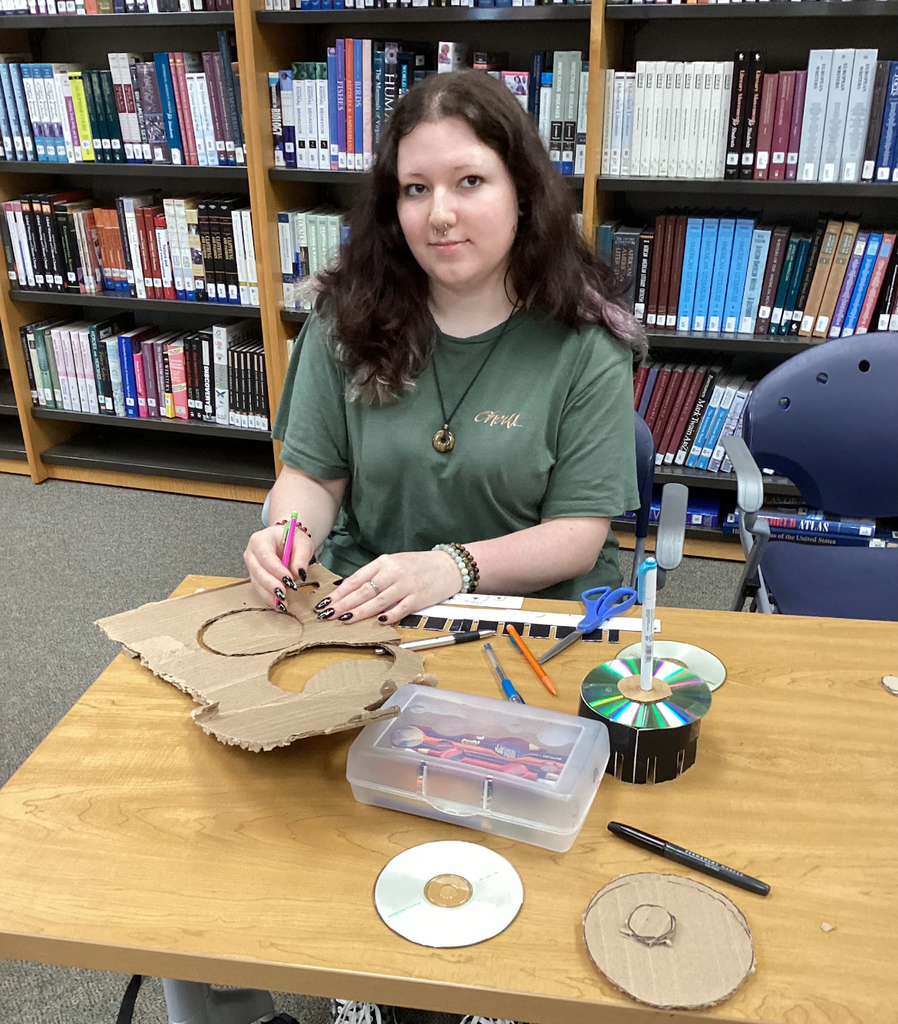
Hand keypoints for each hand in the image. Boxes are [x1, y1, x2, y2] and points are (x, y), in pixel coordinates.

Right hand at [243, 524, 314, 611]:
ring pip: (257, 582)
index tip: (289, 579)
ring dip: (269, 594)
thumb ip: (301, 557)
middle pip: (258, 570)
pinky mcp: (254, 576)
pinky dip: (269, 598)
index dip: (276, 569)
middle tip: (283, 593)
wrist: (285, 540)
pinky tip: (279, 604)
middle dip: (270, 584)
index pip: (265, 555)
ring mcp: (251, 565)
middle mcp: (252, 552)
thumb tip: (298, 574)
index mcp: (261, 539)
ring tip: (282, 603)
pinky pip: (259, 588)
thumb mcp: (302, 543)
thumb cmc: (292, 538)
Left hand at [315, 550, 462, 624]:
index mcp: (384, 562)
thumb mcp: (394, 563)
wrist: (449, 565)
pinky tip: (377, 622)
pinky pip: (400, 609)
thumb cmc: (419, 566)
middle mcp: (393, 572)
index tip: (325, 603)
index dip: (339, 593)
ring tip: (344, 619)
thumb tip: (349, 591)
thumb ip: (374, 576)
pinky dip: (388, 616)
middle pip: (363, 591)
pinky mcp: (419, 597)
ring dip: (359, 612)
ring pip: (378, 601)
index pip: (356, 579)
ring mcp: (406, 585)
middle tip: (327, 614)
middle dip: (343, 604)